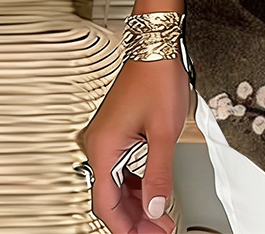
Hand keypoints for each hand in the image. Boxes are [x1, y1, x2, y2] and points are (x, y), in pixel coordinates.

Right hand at [75, 56, 190, 232]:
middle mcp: (100, 145)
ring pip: (117, 184)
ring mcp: (108, 138)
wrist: (158, 48)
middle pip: (111, 197)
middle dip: (134, 218)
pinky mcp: (119, 132)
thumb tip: (157, 206)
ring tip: (159, 216)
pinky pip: (123, 168)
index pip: (106, 203)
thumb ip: (159, 174)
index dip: (125, 226)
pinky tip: (152, 192)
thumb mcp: (163, 132)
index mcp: (104, 148)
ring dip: (138, 202)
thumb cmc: (157, 79)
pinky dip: (137, 184)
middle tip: (157, 230)